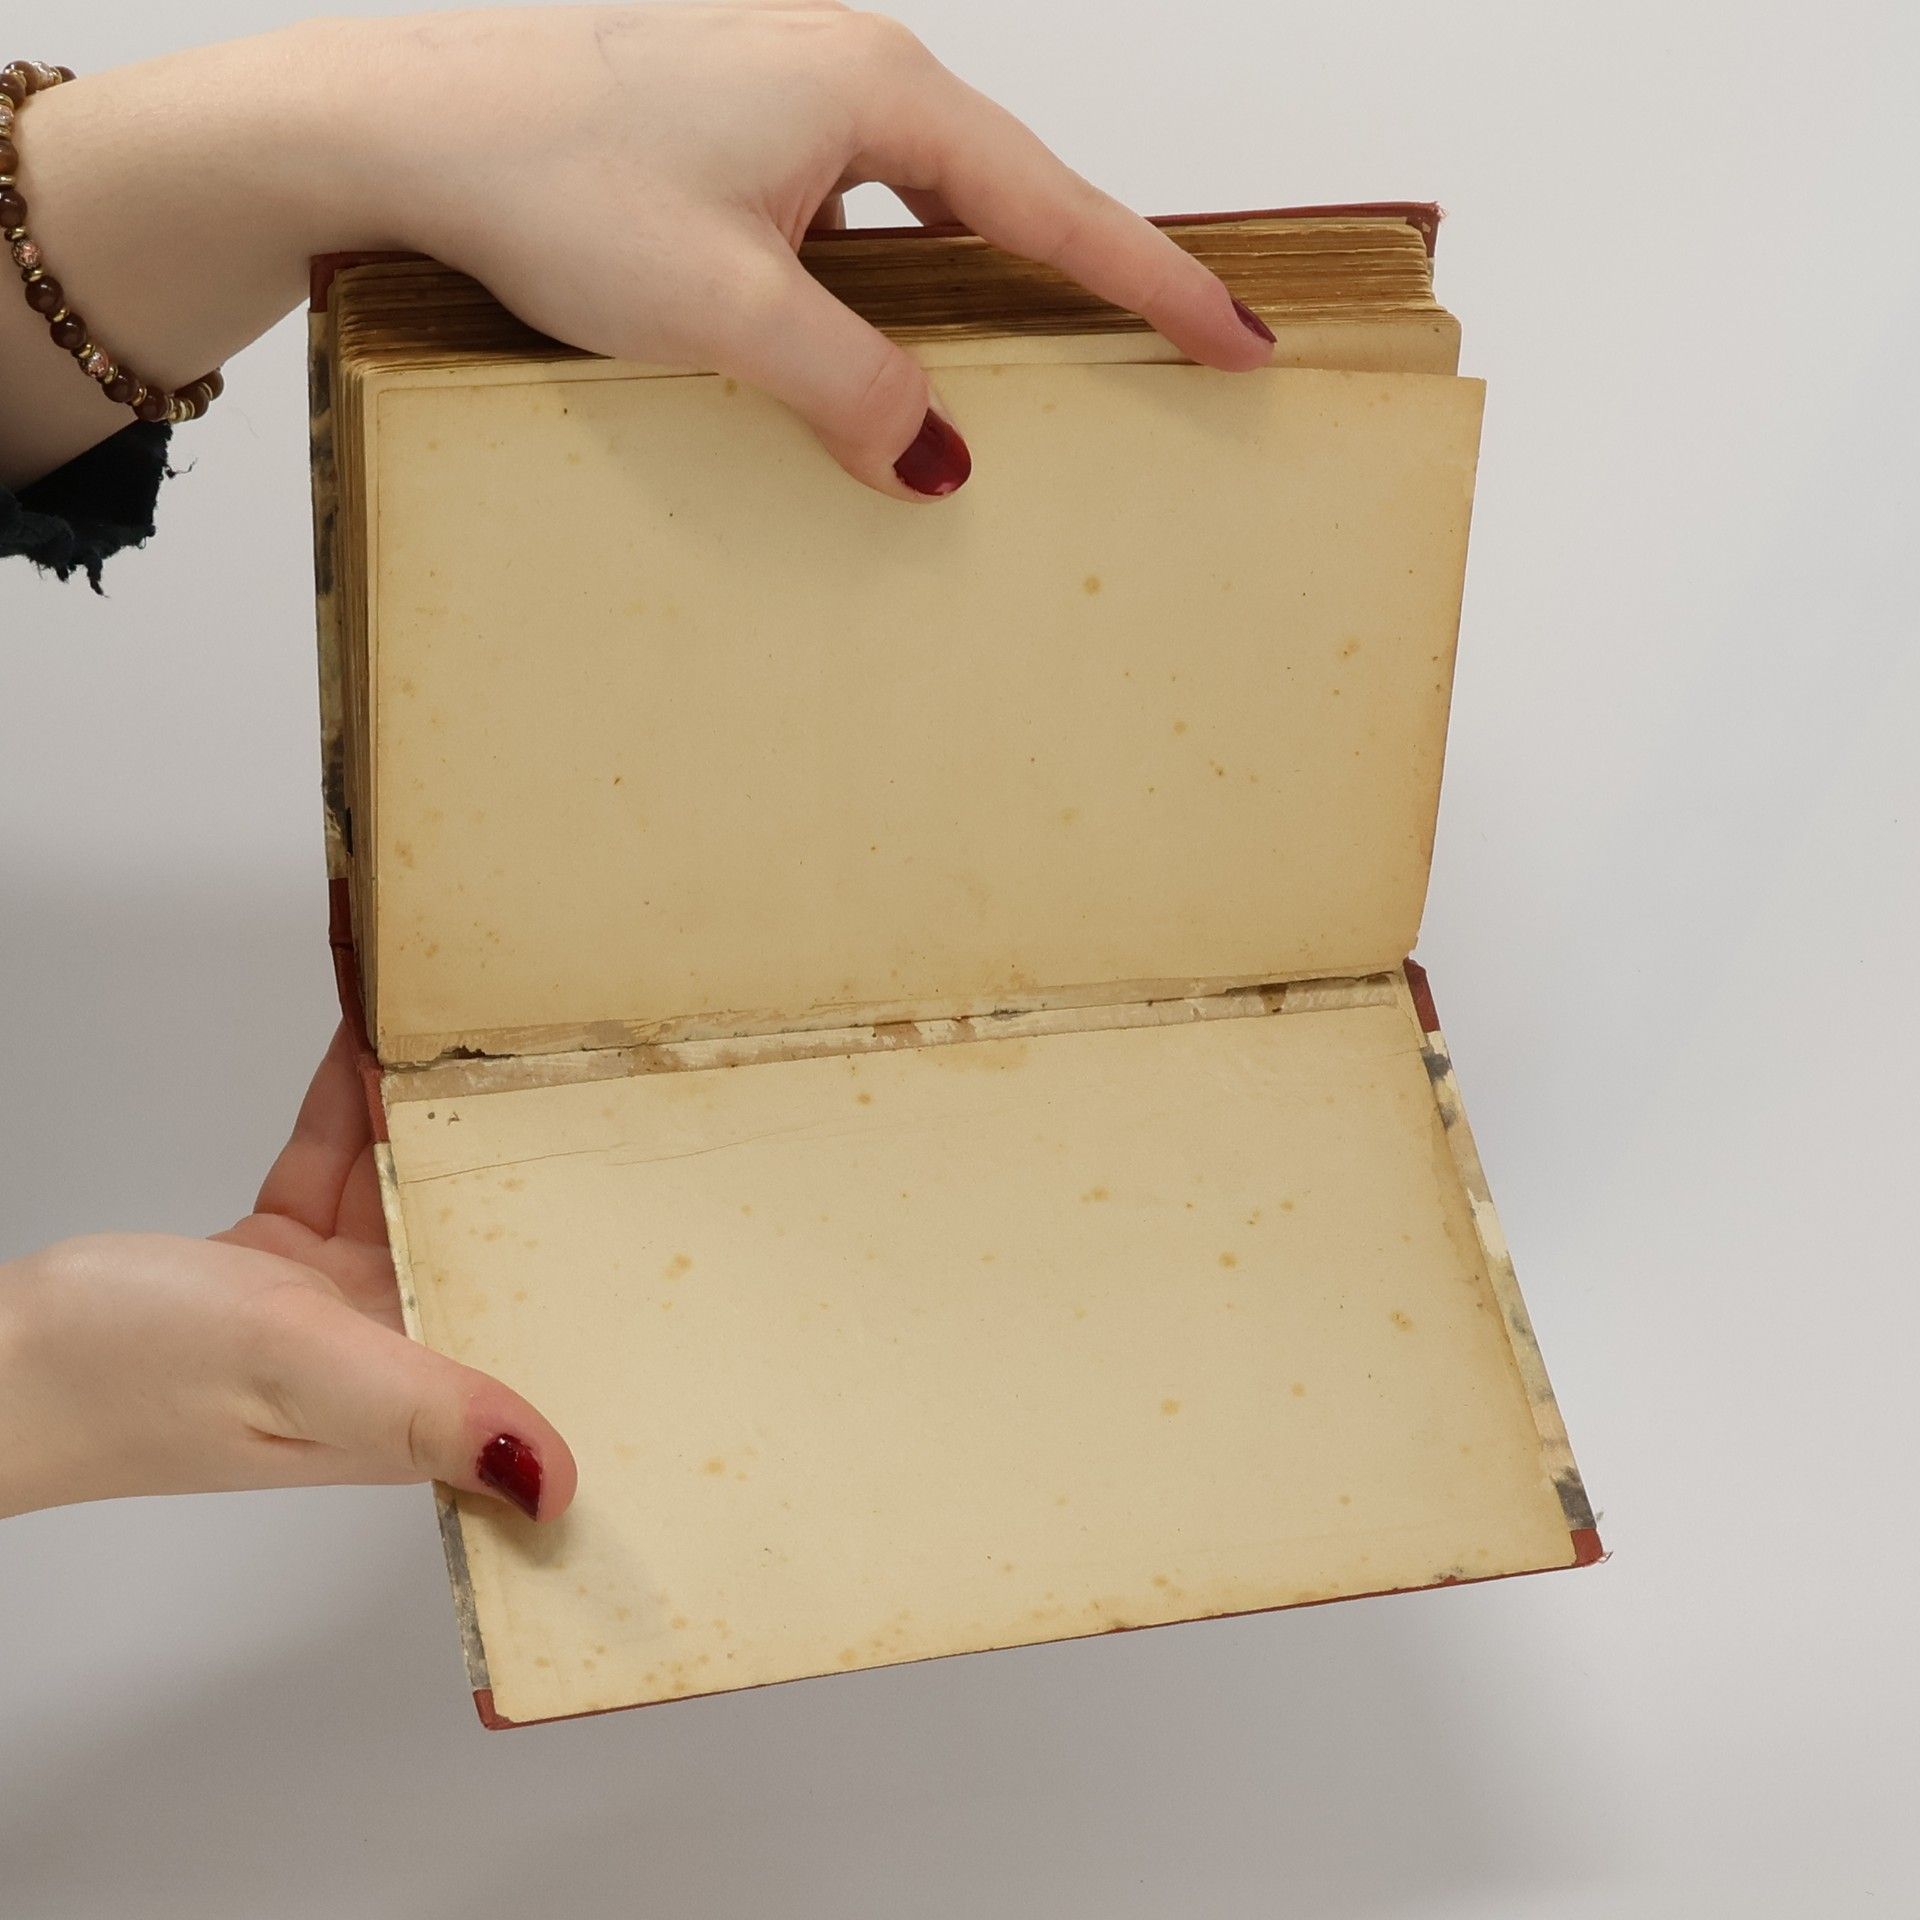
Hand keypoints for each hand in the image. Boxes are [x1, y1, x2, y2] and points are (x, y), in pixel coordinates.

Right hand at [0, 1025, 575, 1521]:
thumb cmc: (120, 1380)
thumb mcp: (297, 1369)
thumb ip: (425, 1408)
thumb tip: (552, 1483)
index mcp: (411, 1406)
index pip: (527, 1328)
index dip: (579, 1261)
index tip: (625, 1179)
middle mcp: (386, 1353)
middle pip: (477, 1240)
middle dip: (512, 1158)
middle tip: (557, 1060)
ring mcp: (329, 1304)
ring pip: (404, 1186)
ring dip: (426, 1113)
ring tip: (471, 1025)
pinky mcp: (274, 1262)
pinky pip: (334, 1166)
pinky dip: (350, 1108)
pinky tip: (372, 1045)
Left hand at [2, 7, 1274, 490]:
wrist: (404, 125)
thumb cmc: (547, 181)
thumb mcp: (719, 308)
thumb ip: (847, 387)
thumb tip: (941, 464)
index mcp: (874, 92)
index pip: (1057, 207)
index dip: (1158, 281)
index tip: (1244, 338)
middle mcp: (848, 74)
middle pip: (1013, 199)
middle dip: (1096, 282)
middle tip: (1180, 355)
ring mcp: (793, 99)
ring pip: (935, 213)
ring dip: (989, 295)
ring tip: (1049, 377)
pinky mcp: (743, 135)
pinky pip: (864, 220)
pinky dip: (899, 287)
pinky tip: (887, 352)